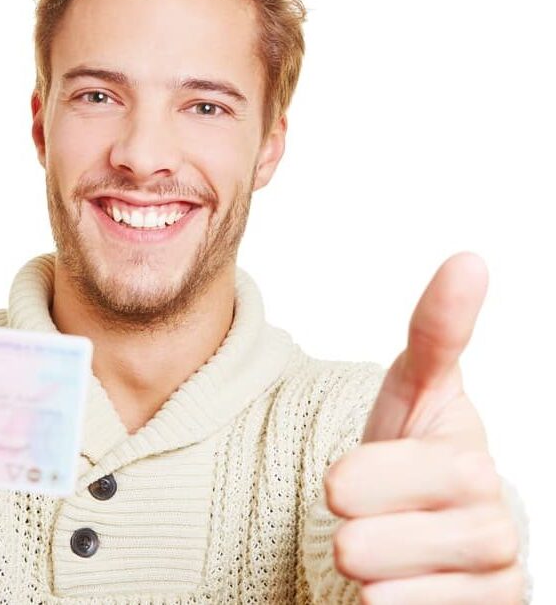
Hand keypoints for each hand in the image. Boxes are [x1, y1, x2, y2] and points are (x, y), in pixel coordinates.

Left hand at [324, 252, 524, 602]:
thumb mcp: (411, 390)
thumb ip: (436, 332)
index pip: (409, 470)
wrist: (417, 530)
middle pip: (376, 528)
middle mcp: (492, 516)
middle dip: (349, 522)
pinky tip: (394, 590)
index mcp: (468, 455)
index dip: (364, 477)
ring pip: (386, 583)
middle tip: (353, 515)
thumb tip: (469, 259)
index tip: (337, 484)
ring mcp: (492, 574)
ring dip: (364, 566)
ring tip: (372, 550)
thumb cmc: (408, 456)